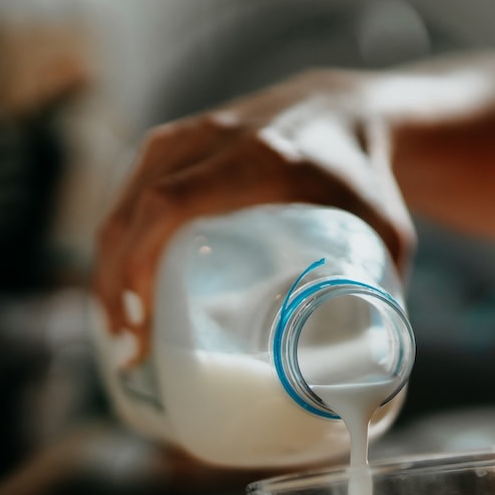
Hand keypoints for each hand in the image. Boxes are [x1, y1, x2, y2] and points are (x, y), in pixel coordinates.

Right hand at [93, 71, 415, 364]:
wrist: (347, 108)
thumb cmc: (367, 179)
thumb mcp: (385, 233)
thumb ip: (382, 299)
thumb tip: (370, 386)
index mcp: (259, 159)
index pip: (170, 205)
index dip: (140, 264)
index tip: (142, 322)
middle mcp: (212, 139)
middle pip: (134, 211)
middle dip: (115, 284)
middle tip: (128, 348)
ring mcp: (186, 136)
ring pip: (122, 204)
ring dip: (108, 268)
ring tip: (121, 331)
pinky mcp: (173, 143)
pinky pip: (127, 195)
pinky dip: (117, 244)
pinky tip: (120, 289)